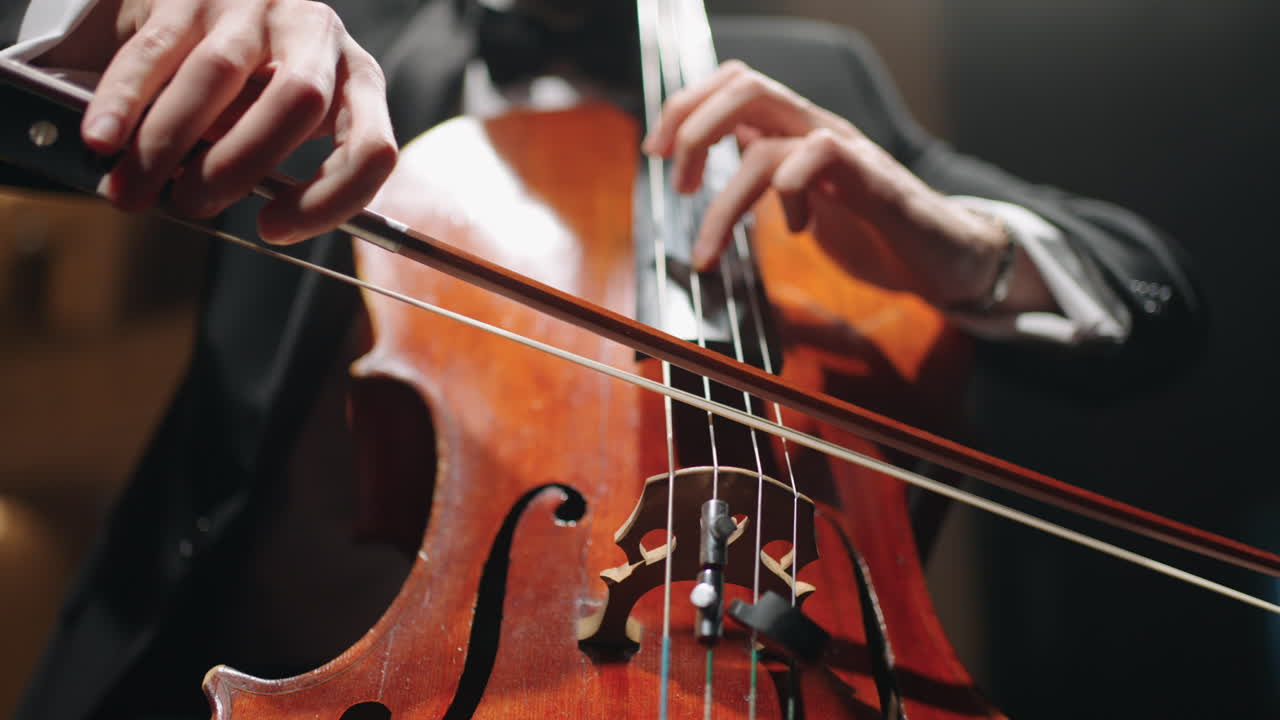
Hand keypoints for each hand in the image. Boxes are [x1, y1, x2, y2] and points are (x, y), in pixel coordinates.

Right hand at [38, 0, 396, 243]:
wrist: (204, 3)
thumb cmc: (250, 87)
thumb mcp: (279, 125)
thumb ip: (267, 167)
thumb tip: (210, 207)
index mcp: (358, 79)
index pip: (372, 147)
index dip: (329, 200)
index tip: (272, 229)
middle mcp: (317, 33)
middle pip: (297, 101)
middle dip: (238, 165)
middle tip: (193, 205)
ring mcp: (255, 4)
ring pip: (217, 75)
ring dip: (167, 144)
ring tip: (132, 191)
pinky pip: (156, 52)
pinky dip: (124, 102)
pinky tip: (103, 140)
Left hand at [643, 60, 1048, 311]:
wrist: (944, 258)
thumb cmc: (872, 231)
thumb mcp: (800, 199)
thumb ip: (763, 173)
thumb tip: (714, 162)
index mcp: (794, 131)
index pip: (733, 83)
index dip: (686, 107)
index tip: (655, 152)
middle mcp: (816, 128)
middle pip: (745, 85)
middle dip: (694, 126)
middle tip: (673, 179)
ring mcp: (846, 150)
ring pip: (769, 139)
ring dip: (724, 200)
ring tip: (709, 249)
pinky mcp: (874, 180)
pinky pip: (820, 157)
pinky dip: (789, 194)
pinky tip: (792, 229)